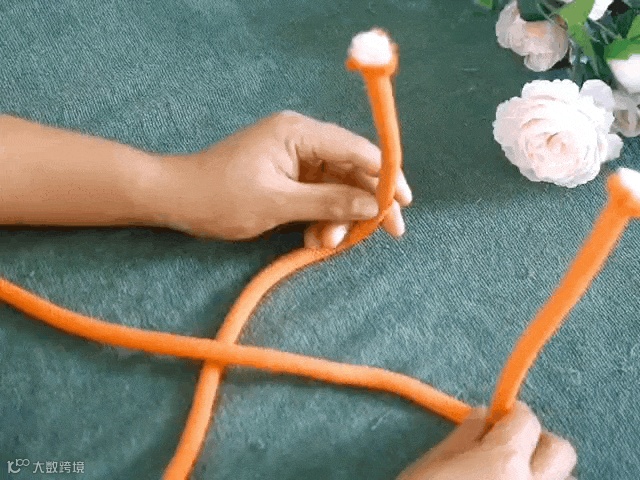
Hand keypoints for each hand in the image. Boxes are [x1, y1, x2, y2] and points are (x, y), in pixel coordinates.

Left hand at [157, 111, 411, 243]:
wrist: (176, 201)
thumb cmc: (220, 197)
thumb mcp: (278, 203)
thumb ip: (329, 202)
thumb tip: (374, 204)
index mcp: (299, 133)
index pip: (355, 149)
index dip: (385, 175)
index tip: (405, 201)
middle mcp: (301, 140)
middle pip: (351, 169)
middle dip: (365, 203)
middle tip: (387, 232)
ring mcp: (294, 159)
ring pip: (336, 187)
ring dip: (339, 218)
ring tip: (327, 245)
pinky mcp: (288, 177)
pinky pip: (318, 197)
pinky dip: (322, 219)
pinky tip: (315, 241)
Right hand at [397, 402, 576, 479]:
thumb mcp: (433, 466)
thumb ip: (464, 438)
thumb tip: (482, 417)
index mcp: (504, 461)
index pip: (527, 421)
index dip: (513, 415)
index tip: (501, 418)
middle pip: (561, 451)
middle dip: (538, 442)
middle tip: (511, 447)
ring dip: (544, 475)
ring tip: (512, 479)